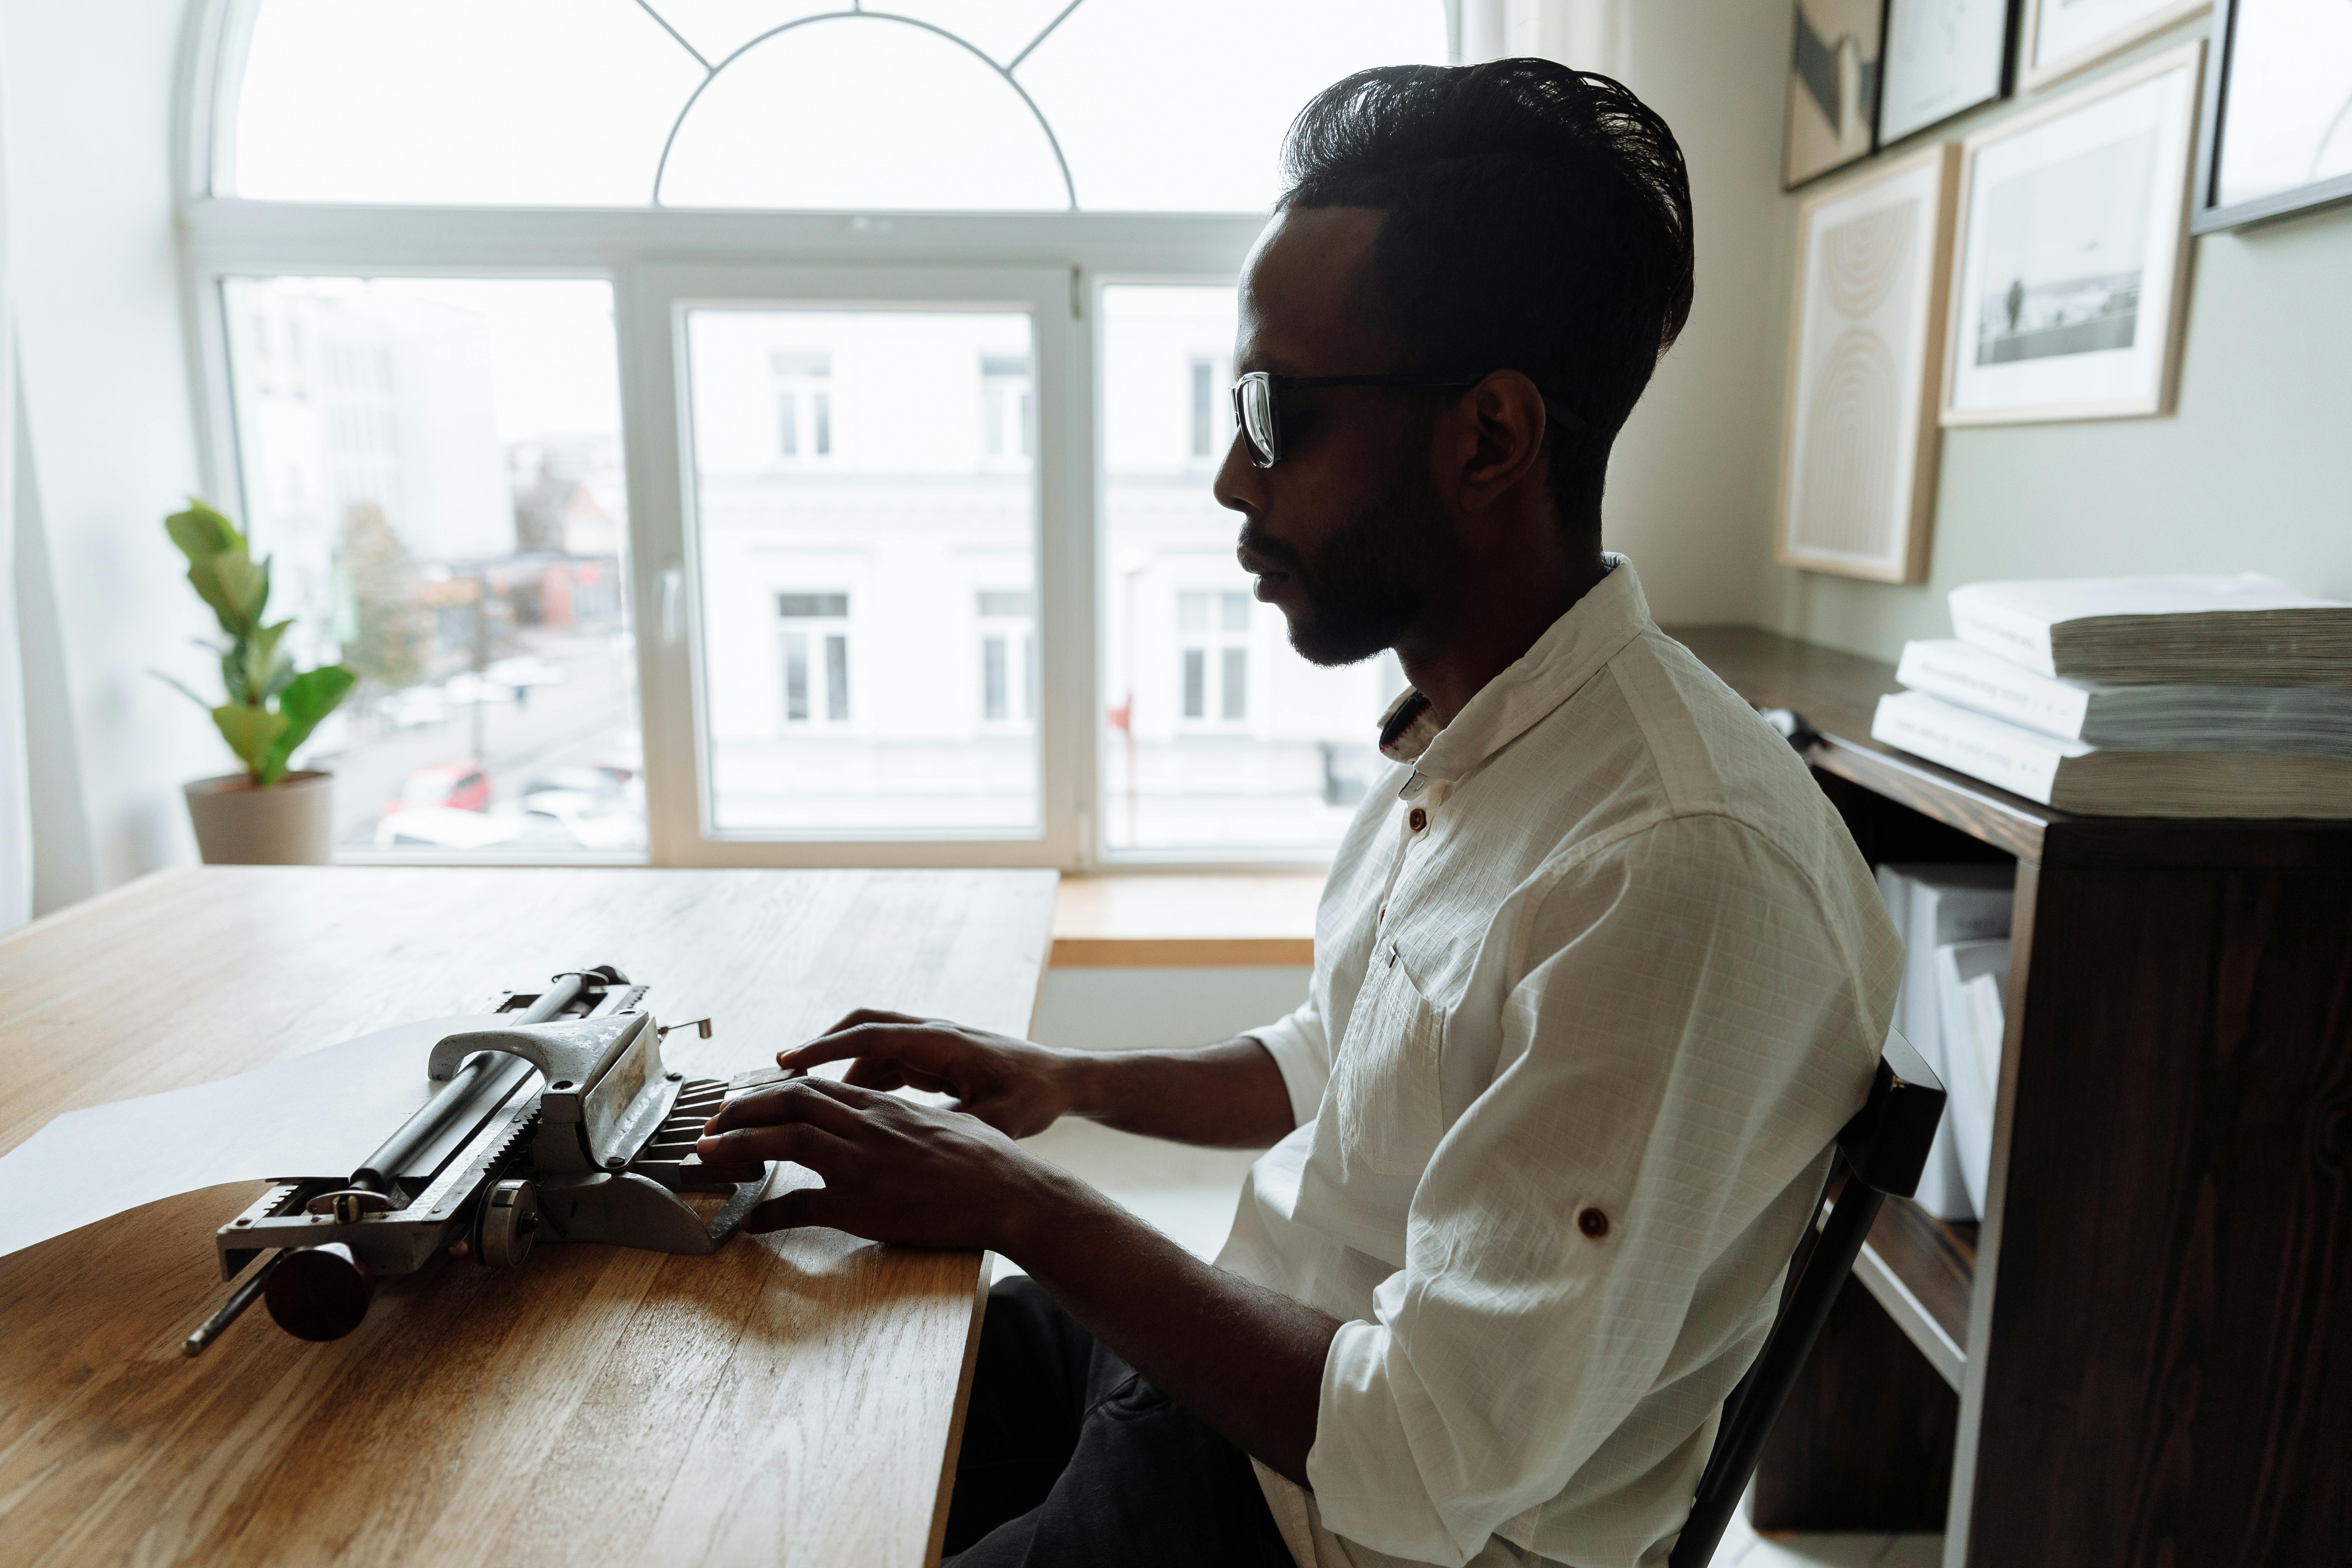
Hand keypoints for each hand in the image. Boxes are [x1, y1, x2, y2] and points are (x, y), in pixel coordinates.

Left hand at [694, 1075, 1062, 1247]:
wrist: (1013, 1194)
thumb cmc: (990, 1163)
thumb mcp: (946, 1126)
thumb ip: (909, 1122)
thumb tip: (892, 1124)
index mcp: (886, 1108)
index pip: (815, 1086)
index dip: (774, 1089)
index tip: (748, 1099)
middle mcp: (869, 1127)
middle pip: (790, 1102)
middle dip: (743, 1108)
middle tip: (710, 1123)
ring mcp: (864, 1164)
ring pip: (786, 1141)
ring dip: (739, 1145)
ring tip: (708, 1155)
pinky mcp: (864, 1205)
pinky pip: (804, 1206)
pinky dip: (770, 1214)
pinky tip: (751, 1223)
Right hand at [774, 1009, 1089, 1139]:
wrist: (1062, 1079)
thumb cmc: (1034, 1095)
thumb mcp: (1000, 1119)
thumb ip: (960, 1129)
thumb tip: (924, 1151)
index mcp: (942, 1043)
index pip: (872, 1036)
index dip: (828, 1048)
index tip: (789, 1060)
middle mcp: (931, 1035)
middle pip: (861, 1029)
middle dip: (819, 1048)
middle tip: (778, 1074)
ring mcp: (930, 1045)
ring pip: (870, 1048)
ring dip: (836, 1067)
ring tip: (799, 1098)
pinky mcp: (932, 1058)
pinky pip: (885, 1062)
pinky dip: (859, 1078)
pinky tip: (841, 1107)